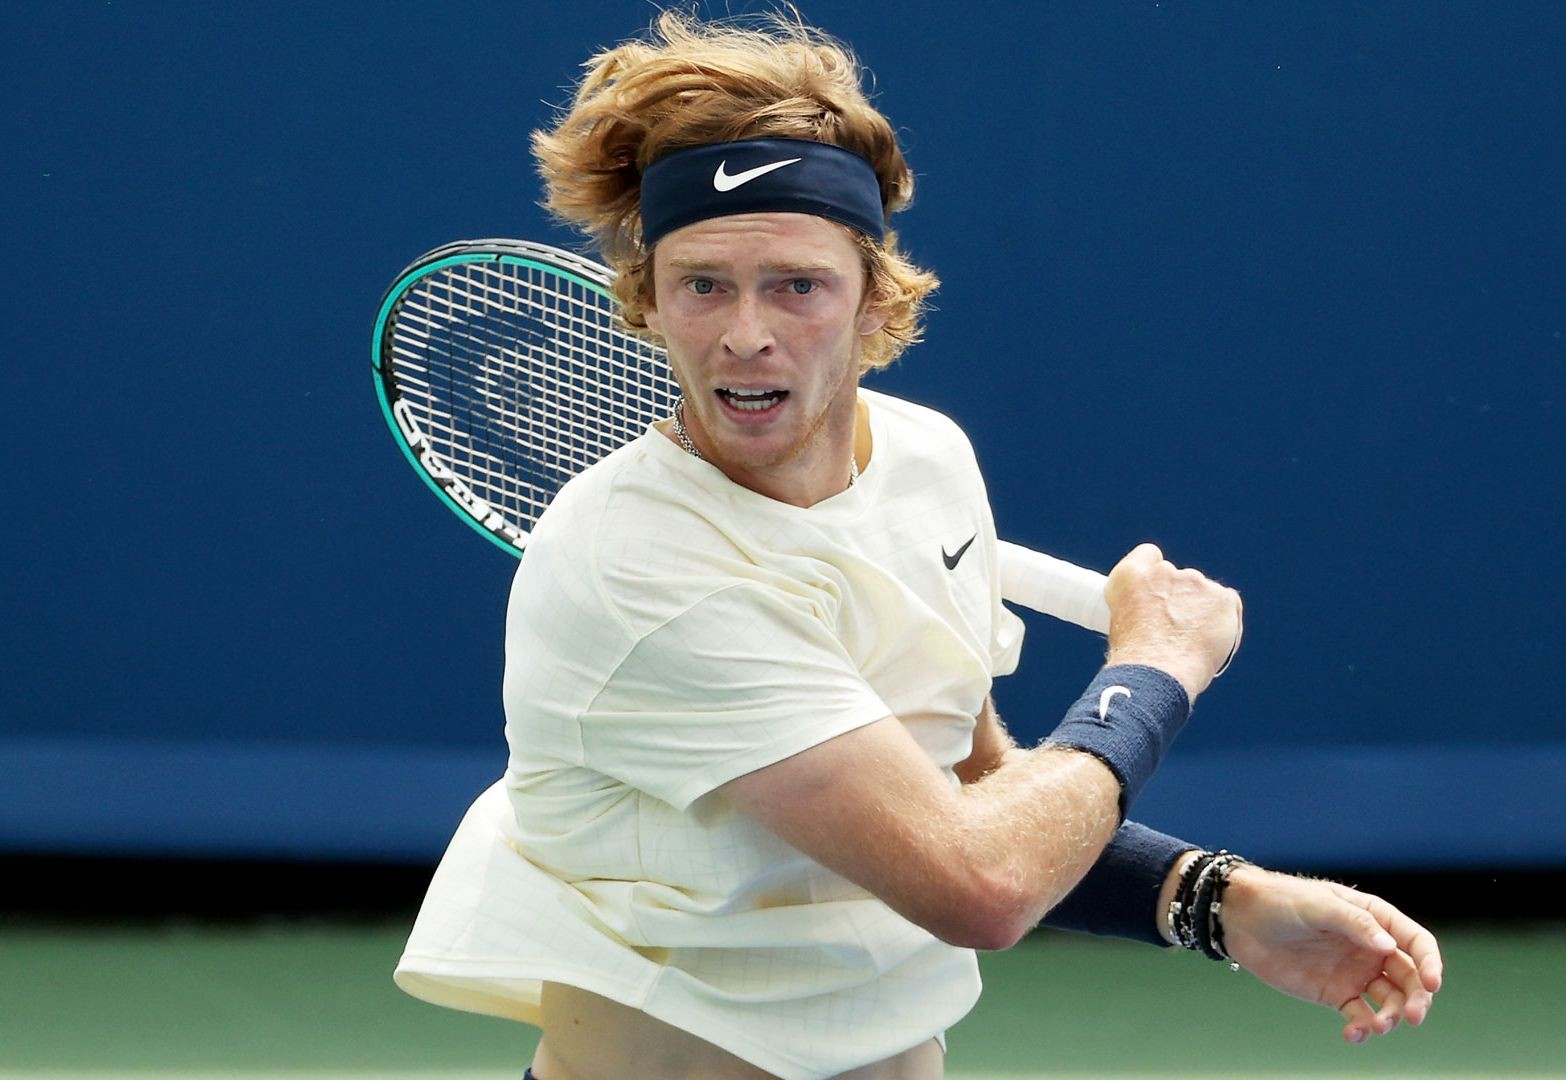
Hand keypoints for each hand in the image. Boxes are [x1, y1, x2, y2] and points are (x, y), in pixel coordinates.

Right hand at [1103, 543, 1241, 700]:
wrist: (1158, 672)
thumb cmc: (1135, 660)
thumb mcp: (1119, 626)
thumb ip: (1138, 609)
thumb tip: (1152, 620)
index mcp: (1129, 577)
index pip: (1148, 555)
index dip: (1155, 574)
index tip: (1157, 593)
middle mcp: (1162, 572)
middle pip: (1179, 579)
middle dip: (1180, 599)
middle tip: (1175, 631)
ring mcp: (1195, 582)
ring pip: (1204, 594)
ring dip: (1201, 611)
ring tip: (1192, 644)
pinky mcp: (1222, 597)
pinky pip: (1228, 605)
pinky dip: (1224, 620)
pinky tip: (1211, 642)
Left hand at [1219, 866, 1442, 1042]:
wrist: (1242, 920)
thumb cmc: (1282, 902)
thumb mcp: (1318, 905)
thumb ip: (1354, 923)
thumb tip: (1390, 948)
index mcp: (1374, 920)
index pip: (1416, 942)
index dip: (1430, 963)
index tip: (1432, 984)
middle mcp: (1371, 948)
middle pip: (1410, 977)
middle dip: (1418, 998)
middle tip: (1413, 1017)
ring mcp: (1356, 973)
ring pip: (1391, 1001)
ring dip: (1392, 1017)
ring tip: (1377, 1026)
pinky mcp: (1336, 994)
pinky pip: (1360, 1016)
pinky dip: (1364, 1029)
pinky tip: (1353, 1034)